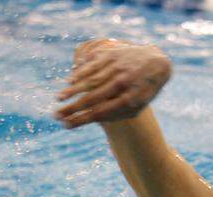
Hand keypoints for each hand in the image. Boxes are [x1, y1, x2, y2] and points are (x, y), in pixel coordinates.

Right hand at [55, 41, 171, 128]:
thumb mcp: (137, 106)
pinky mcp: (110, 54)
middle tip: (56, 115)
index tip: (67, 125)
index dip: (82, 119)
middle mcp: (122, 83)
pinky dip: (79, 74)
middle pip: (92, 98)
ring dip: (72, 91)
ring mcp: (116, 67)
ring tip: (59, 99)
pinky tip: (69, 82)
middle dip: (72, 108)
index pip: (101, 113)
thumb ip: (117, 113)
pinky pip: (90, 65)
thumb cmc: (142, 90)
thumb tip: (90, 118)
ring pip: (89, 81)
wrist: (155, 63)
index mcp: (130, 100)